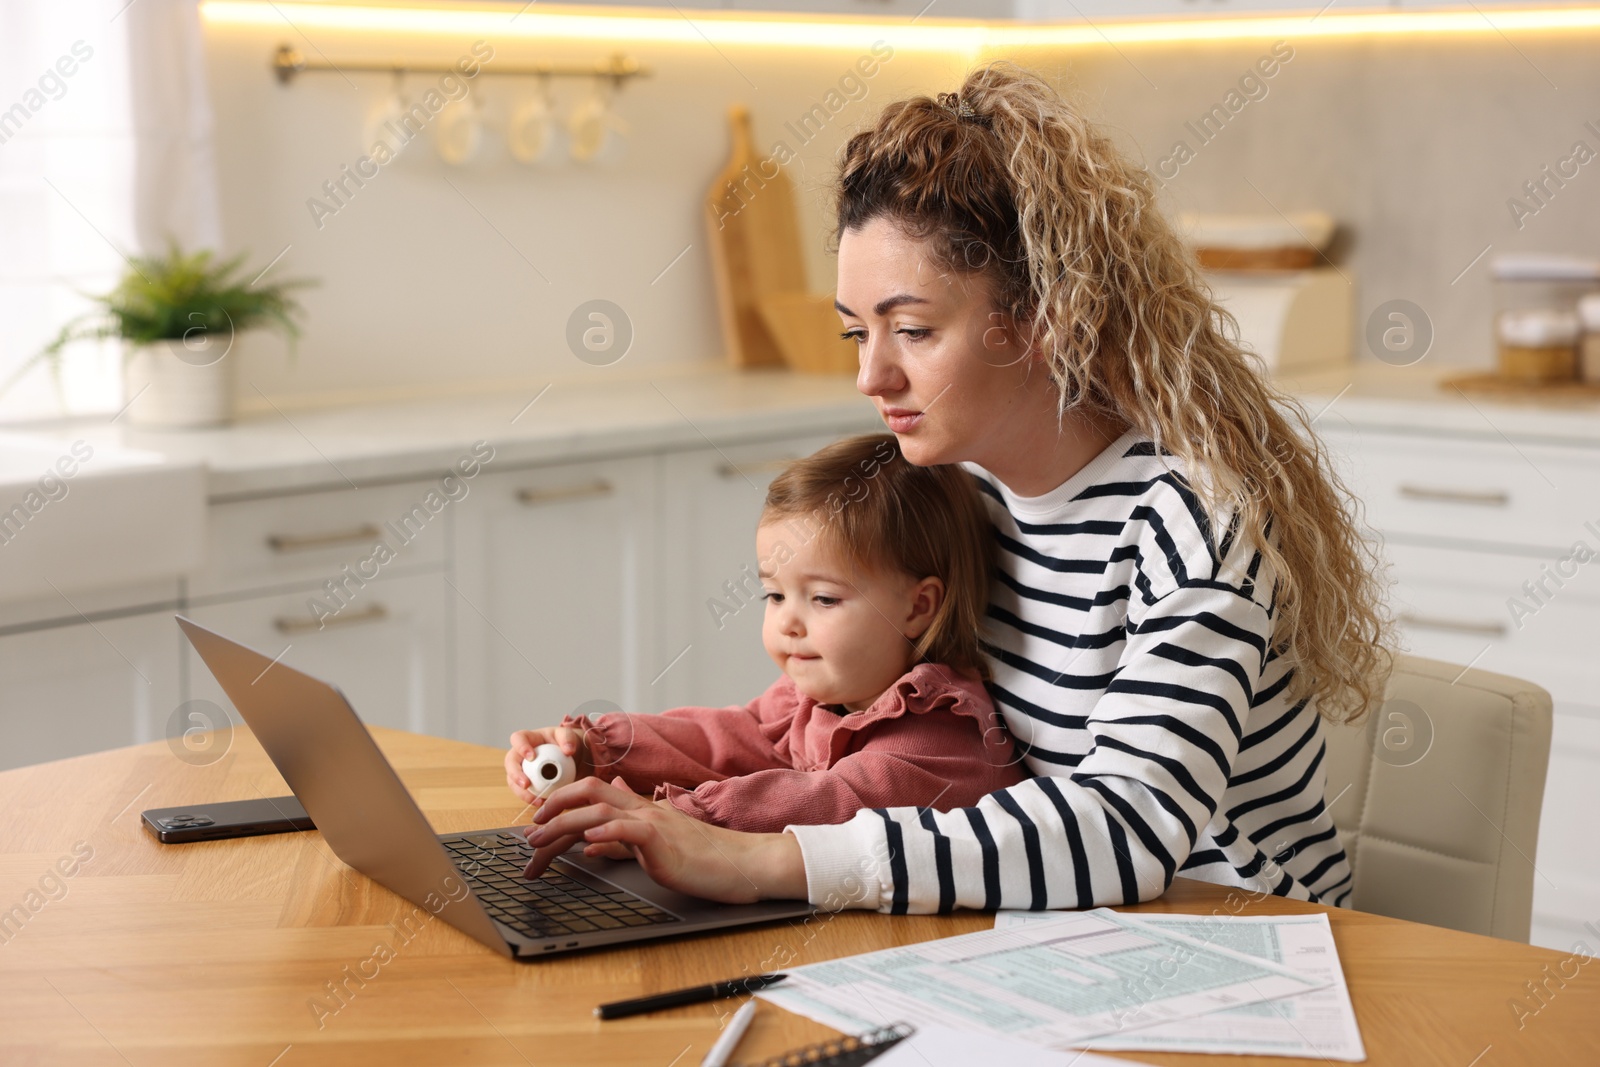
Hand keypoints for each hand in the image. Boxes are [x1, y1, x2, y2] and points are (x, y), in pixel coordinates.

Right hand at [505, 727, 592, 805]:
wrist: (571, 758)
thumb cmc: (566, 743)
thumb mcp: (569, 736)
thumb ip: (568, 739)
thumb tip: (568, 750)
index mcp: (529, 738)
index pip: (518, 738)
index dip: (521, 747)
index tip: (531, 757)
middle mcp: (521, 754)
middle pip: (510, 762)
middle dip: (515, 774)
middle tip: (526, 784)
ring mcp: (522, 769)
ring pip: (512, 781)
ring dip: (521, 792)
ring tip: (534, 799)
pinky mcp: (526, 783)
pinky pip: (524, 792)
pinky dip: (531, 799)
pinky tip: (541, 803)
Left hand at [520, 776, 807, 903]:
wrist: (739, 863)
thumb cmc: (702, 860)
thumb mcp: (654, 850)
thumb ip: (623, 843)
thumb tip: (592, 844)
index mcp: (640, 810)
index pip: (593, 797)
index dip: (561, 806)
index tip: (539, 825)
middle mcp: (642, 809)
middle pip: (588, 792)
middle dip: (553, 809)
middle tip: (530, 833)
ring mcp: (652, 821)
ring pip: (598, 810)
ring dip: (562, 824)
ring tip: (539, 843)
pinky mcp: (661, 839)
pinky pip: (626, 830)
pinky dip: (602, 835)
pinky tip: (585, 845)